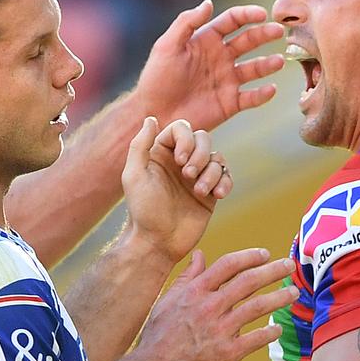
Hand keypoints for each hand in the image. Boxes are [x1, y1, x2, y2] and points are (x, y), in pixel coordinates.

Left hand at [121, 117, 230, 262]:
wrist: (158, 242)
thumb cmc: (143, 210)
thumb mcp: (134, 175)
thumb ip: (140, 145)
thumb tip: (151, 118)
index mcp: (160, 153)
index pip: (181, 128)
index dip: (186, 139)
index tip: (180, 160)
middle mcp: (179, 161)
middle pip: (203, 138)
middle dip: (200, 155)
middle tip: (188, 175)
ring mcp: (196, 176)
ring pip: (216, 158)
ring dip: (211, 173)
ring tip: (199, 192)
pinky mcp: (210, 193)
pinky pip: (225, 176)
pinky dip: (224, 182)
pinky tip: (217, 195)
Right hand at [132, 248, 297, 360]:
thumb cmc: (159, 336)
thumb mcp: (168, 301)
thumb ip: (187, 278)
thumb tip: (200, 255)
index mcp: (195, 292)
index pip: (229, 265)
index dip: (250, 256)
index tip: (265, 254)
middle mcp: (209, 307)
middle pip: (249, 281)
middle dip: (273, 271)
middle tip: (290, 266)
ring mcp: (220, 330)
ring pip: (258, 307)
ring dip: (279, 297)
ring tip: (293, 292)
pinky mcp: (227, 354)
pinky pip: (256, 339)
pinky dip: (270, 332)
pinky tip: (278, 329)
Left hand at [134, 0, 285, 130]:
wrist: (153, 114)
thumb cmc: (156, 79)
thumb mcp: (167, 46)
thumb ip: (186, 23)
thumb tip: (208, 2)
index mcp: (206, 40)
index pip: (232, 22)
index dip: (248, 15)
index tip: (262, 14)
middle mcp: (221, 58)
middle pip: (249, 41)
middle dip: (265, 34)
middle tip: (279, 31)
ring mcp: (227, 81)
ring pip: (255, 69)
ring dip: (268, 64)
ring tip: (278, 61)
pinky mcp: (230, 103)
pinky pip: (251, 97)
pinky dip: (263, 94)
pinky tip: (270, 89)